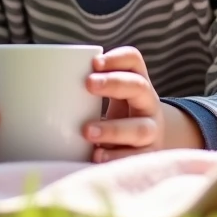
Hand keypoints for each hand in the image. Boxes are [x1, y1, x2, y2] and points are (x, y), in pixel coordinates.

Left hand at [83, 46, 203, 162]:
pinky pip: (135, 158)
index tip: (95, 62)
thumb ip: (95, 88)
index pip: (134, 61)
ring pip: (139, 128)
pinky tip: (97, 156)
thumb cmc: (122, 116)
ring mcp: (152, 132)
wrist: (152, 145)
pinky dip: (115, 157)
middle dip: (114, 83)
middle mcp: (149, 104)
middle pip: (138, 87)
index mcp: (138, 84)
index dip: (117, 58)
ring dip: (113, 129)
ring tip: (88, 131)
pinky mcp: (149, 157)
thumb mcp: (114, 98)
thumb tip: (63, 83)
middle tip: (88, 83)